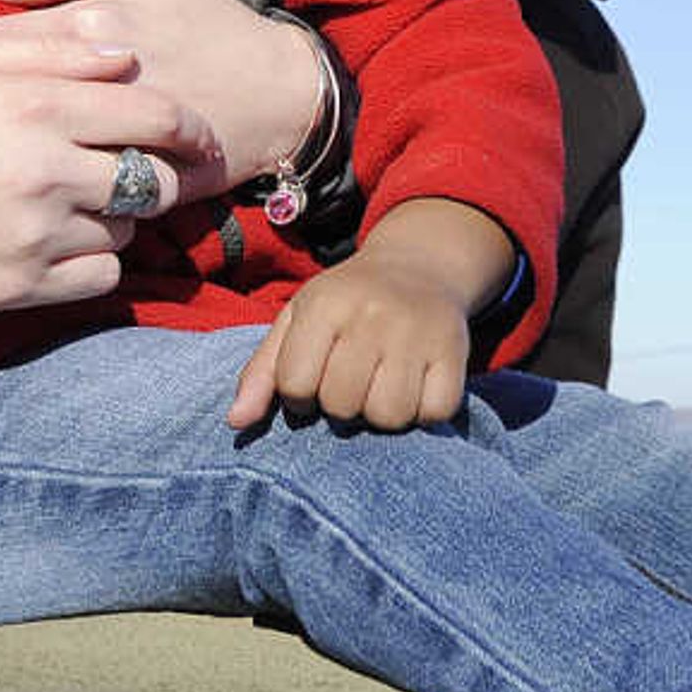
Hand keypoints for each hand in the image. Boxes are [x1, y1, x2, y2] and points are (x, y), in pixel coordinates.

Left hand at [0, 0, 323, 201]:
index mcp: (96, 24)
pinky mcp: (140, 181)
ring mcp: (122, 136)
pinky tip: (35, 187)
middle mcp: (101, 80)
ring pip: (41, 147)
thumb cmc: (209, 23)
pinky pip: (80, 190)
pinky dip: (52, 190)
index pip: (2, 41)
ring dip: (7, 153)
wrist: (280, 92)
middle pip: (12, 97)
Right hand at [0, 21, 210, 318]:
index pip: (156, 115)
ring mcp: (33, 237)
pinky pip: (101, 279)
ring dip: (117, 217)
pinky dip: (94, 262)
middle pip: (155, 179)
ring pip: (127, 230)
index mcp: (33, 105)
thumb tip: (122, 50)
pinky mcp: (18, 290)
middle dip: (158, 174)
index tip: (196, 133)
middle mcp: (44, 172)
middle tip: (135, 170)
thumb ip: (44, 46)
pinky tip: (60, 243)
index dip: (189, 125)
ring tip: (74, 204)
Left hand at [226, 198, 511, 430]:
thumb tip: (235, 423)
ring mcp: (417, 332)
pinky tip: (414, 389)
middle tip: (350, 383)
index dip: (299, 396)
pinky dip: (423, 413)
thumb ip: (262, 373)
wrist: (419, 268)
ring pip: (389, 416)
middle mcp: (372, 314)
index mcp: (325, 304)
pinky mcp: (455, 350)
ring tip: (380, 388)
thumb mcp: (297, 321)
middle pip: (342, 405)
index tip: (313, 379)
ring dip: (381, 415)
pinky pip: (434, 413)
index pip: (296, 385)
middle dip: (340, 406)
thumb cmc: (345, 304)